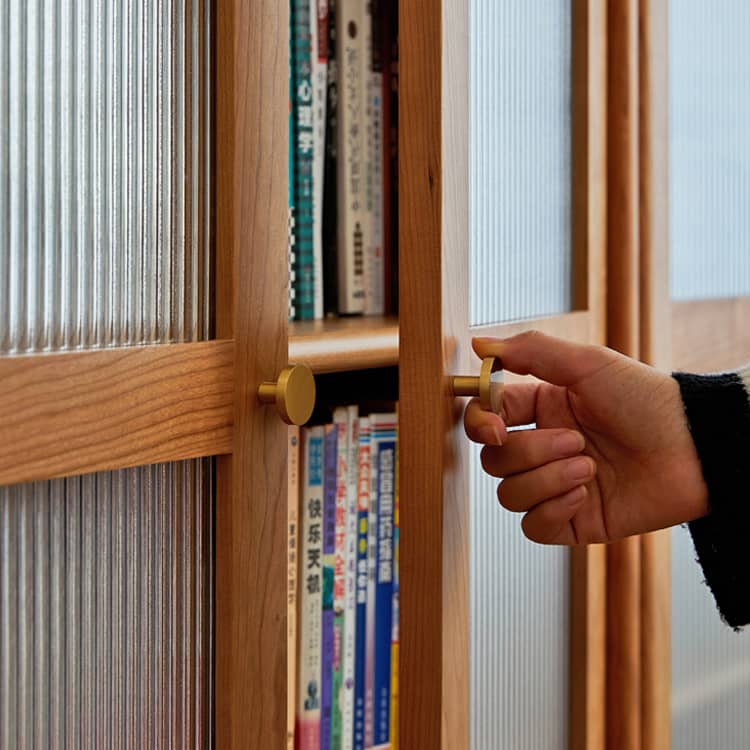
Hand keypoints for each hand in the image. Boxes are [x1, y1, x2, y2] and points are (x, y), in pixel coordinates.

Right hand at [463, 331, 708, 544]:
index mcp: (541, 409)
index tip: (497, 426)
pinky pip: (533, 526)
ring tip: (590, 467)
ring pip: (509, 495)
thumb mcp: (587, 363)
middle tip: (575, 441)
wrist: (695, 447)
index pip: (486, 419)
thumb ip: (530, 351)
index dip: (480, 425)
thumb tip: (480, 345)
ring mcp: (556, 486)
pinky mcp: (573, 521)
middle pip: (494, 461)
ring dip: (547, 480)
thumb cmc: (646, 399)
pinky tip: (586, 494)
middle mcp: (543, 448)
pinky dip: (553, 510)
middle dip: (530, 452)